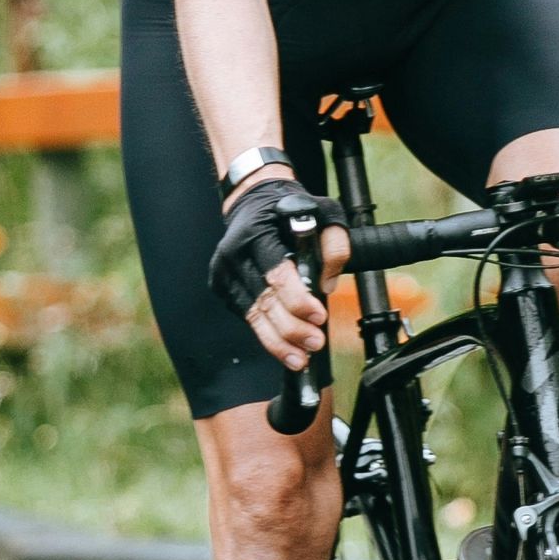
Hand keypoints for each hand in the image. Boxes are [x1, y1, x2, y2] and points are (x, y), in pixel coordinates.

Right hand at [208, 175, 348, 368]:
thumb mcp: (324, 212)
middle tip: (315, 343)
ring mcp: (224, 272)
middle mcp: (234, 254)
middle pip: (263, 301)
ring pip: (252, 315)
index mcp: (256, 233)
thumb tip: (327, 284)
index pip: (276, 273)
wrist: (252, 201)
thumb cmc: (287, 208)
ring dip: (278, 341)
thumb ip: (335, 244)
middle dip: (291, 328)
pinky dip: (267, 335)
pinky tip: (285, 347)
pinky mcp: (223, 287)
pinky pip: (246, 316)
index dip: (297, 299)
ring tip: (300, 357)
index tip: (318, 316)